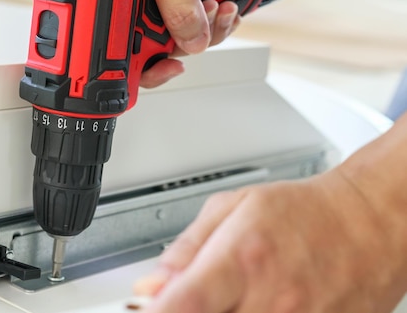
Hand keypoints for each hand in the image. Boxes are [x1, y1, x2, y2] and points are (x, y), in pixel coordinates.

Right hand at [118, 0, 240, 87]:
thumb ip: (176, 1)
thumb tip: (190, 39)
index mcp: (119, 2)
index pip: (127, 52)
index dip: (148, 67)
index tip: (169, 66)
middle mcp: (138, 6)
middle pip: (163, 50)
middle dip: (190, 43)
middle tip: (202, 26)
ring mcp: (163, 3)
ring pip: (187, 38)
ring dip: (211, 31)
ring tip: (220, 9)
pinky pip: (202, 23)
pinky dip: (219, 21)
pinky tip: (226, 8)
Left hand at [134, 168, 406, 312]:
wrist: (366, 225)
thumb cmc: (304, 212)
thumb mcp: (234, 207)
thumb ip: (187, 248)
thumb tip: (152, 285)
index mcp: (242, 260)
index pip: (183, 305)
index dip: (155, 312)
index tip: (144, 310)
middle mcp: (269, 300)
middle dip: (188, 311)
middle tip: (193, 296)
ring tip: (233, 294)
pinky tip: (255, 303)